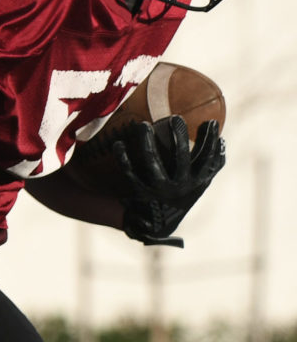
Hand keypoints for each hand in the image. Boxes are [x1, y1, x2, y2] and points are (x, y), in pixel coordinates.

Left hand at [116, 116, 224, 246]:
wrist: (159, 224)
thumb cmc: (182, 195)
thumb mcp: (200, 182)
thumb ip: (212, 164)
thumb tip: (223, 142)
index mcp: (196, 181)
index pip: (207, 159)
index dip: (210, 141)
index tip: (209, 122)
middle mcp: (179, 185)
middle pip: (181, 158)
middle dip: (179, 137)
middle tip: (175, 118)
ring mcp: (159, 188)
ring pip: (152, 162)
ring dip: (147, 142)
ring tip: (143, 125)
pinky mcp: (140, 191)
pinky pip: (130, 173)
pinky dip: (123, 159)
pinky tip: (118, 144)